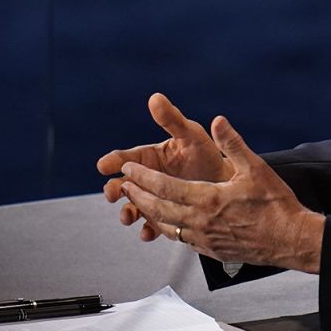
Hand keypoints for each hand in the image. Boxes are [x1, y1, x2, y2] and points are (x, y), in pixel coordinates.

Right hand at [97, 93, 232, 240]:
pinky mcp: (163, 216)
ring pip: (132, 206)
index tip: (103, 165)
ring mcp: (153, 198)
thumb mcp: (191, 135)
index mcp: (150, 157)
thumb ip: (172, 119)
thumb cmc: (208, 155)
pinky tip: (148, 232)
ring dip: (126, 212)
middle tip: (112, 193)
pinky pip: (151, 225)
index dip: (113, 161)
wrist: (227, 184)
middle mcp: (147, 178)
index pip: (125, 158)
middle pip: (121, 184)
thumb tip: (155, 97)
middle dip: (113, 189)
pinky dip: (147, 230)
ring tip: (128, 216)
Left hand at [118, 114, 324, 272]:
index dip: (142, 177)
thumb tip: (218, 121)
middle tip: (122, 186)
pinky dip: (167, 228)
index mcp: (208, 199)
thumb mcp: (256, 168)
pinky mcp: (211, 250)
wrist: (290, 239)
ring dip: (148, 213)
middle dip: (138, 195)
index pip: (164, 187)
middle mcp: (200, 222)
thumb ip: (232, 144)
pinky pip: (180, 239)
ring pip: (166, 227)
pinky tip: (167, 223)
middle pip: (158, 208)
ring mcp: (204, 239)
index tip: (128, 168)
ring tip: (138, 203)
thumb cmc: (276, 205)